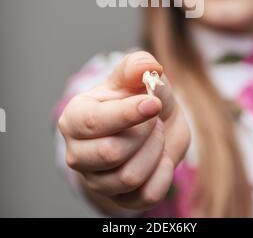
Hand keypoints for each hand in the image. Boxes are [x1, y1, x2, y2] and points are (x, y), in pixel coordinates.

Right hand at [58, 51, 190, 211]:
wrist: (157, 124)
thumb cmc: (140, 97)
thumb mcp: (139, 75)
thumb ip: (139, 66)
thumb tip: (145, 67)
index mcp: (75, 117)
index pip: (94, 122)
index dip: (127, 114)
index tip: (154, 104)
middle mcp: (77, 152)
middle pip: (110, 153)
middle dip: (143, 133)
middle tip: (154, 119)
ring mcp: (96, 180)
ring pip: (129, 177)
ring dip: (155, 151)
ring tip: (156, 135)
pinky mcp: (118, 199)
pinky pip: (145, 195)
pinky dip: (163, 173)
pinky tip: (160, 156)